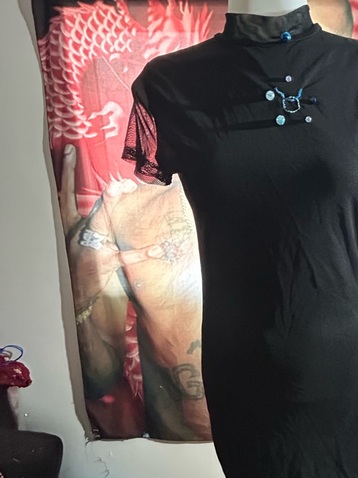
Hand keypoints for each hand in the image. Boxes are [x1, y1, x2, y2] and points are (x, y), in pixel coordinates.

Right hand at [59, 144, 171, 314]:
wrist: (90, 312)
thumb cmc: (99, 280)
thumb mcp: (100, 249)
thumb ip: (109, 228)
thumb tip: (123, 201)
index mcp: (74, 232)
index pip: (67, 198)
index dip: (68, 175)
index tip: (70, 152)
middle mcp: (76, 239)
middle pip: (92, 209)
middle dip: (106, 193)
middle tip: (119, 179)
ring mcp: (87, 254)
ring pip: (102, 225)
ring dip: (114, 209)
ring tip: (126, 189)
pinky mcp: (100, 268)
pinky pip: (123, 256)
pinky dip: (142, 253)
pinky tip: (157, 249)